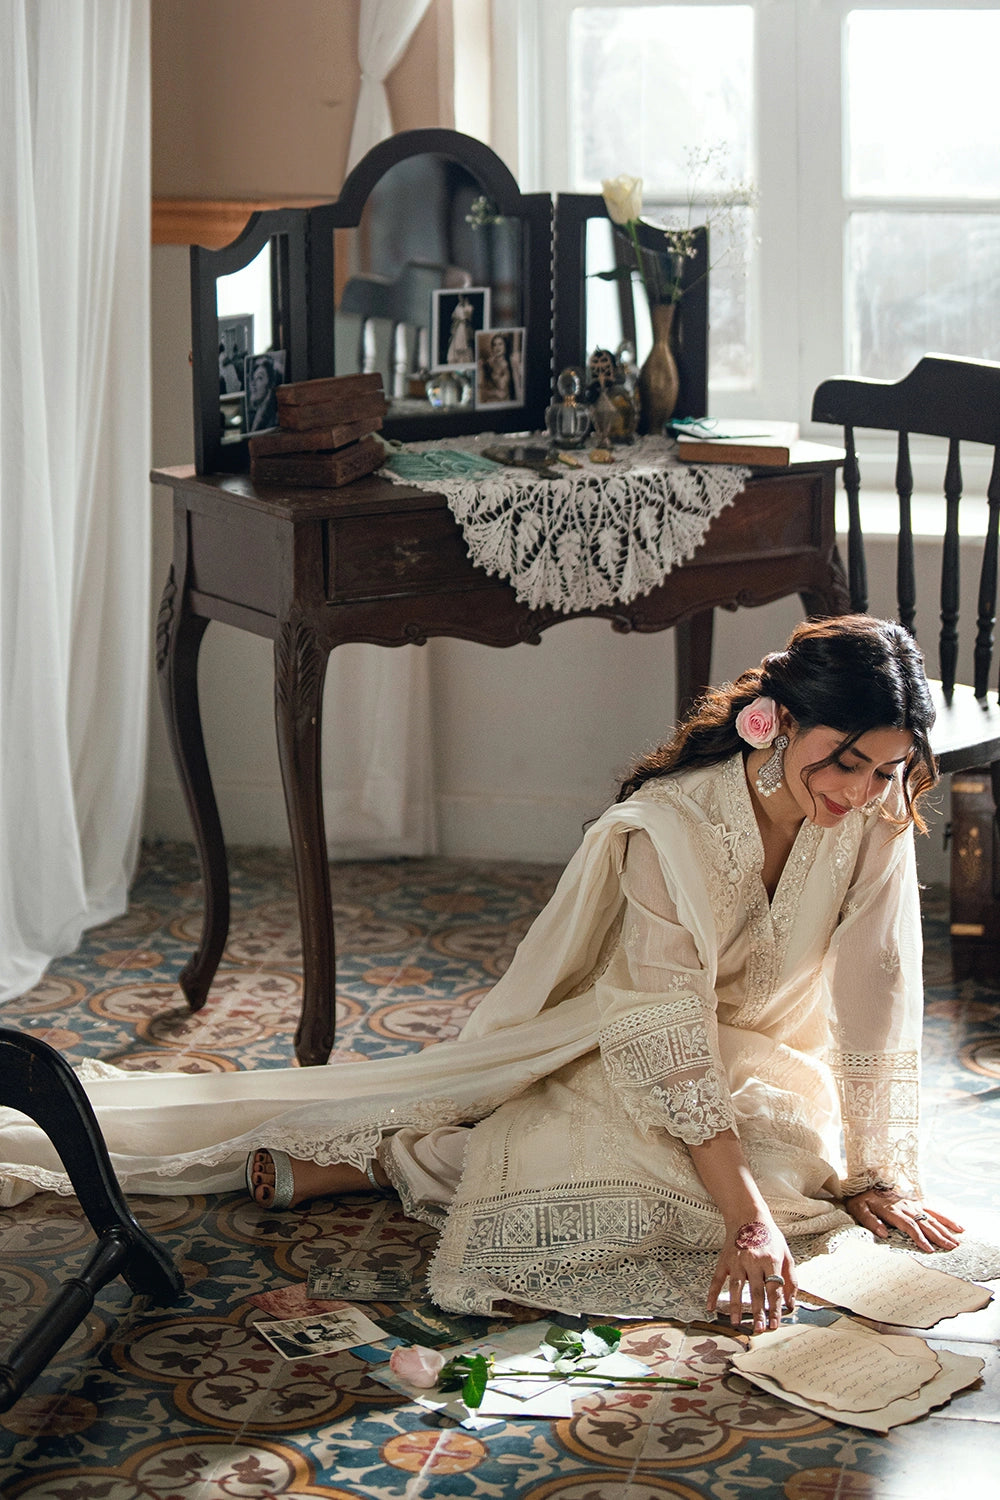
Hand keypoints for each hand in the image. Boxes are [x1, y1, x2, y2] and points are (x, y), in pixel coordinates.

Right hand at [706, 1220, 796, 1333]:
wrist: (747, 1215)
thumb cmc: (769, 1236)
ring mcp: (737, 1261)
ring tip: (736, 1323)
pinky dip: (713, 1294)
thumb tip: (791, 1303)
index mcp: (771, 1260)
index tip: (775, 1324)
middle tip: (759, 1329)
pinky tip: (710, 1307)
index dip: (775, 1308)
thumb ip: (791, 1279)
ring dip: (736, 1306)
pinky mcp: (724, 1260)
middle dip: (758, 1312)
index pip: (774, 1289)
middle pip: (756, 1291)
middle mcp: (753, 1261)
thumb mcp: (786, 1254)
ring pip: (736, 1287)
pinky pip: (717, 1279)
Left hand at [845, 1187, 963, 1250]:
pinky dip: (946, 1219)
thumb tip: (883, 1233)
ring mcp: (912, 1204)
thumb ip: (870, 1221)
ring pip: (932, 1218)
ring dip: (945, 1230)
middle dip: (939, 1236)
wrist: (863, 1183)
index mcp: (892, 1210)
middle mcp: (905, 1206)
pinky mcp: (916, 1202)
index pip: (909, 1225)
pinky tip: (958, 1227)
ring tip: (957, 1242)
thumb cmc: (861, 1200)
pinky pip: (933, 1210)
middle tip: (951, 1248)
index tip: (929, 1249)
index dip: (919, 1237)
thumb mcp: (859, 1210)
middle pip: (925, 1223)